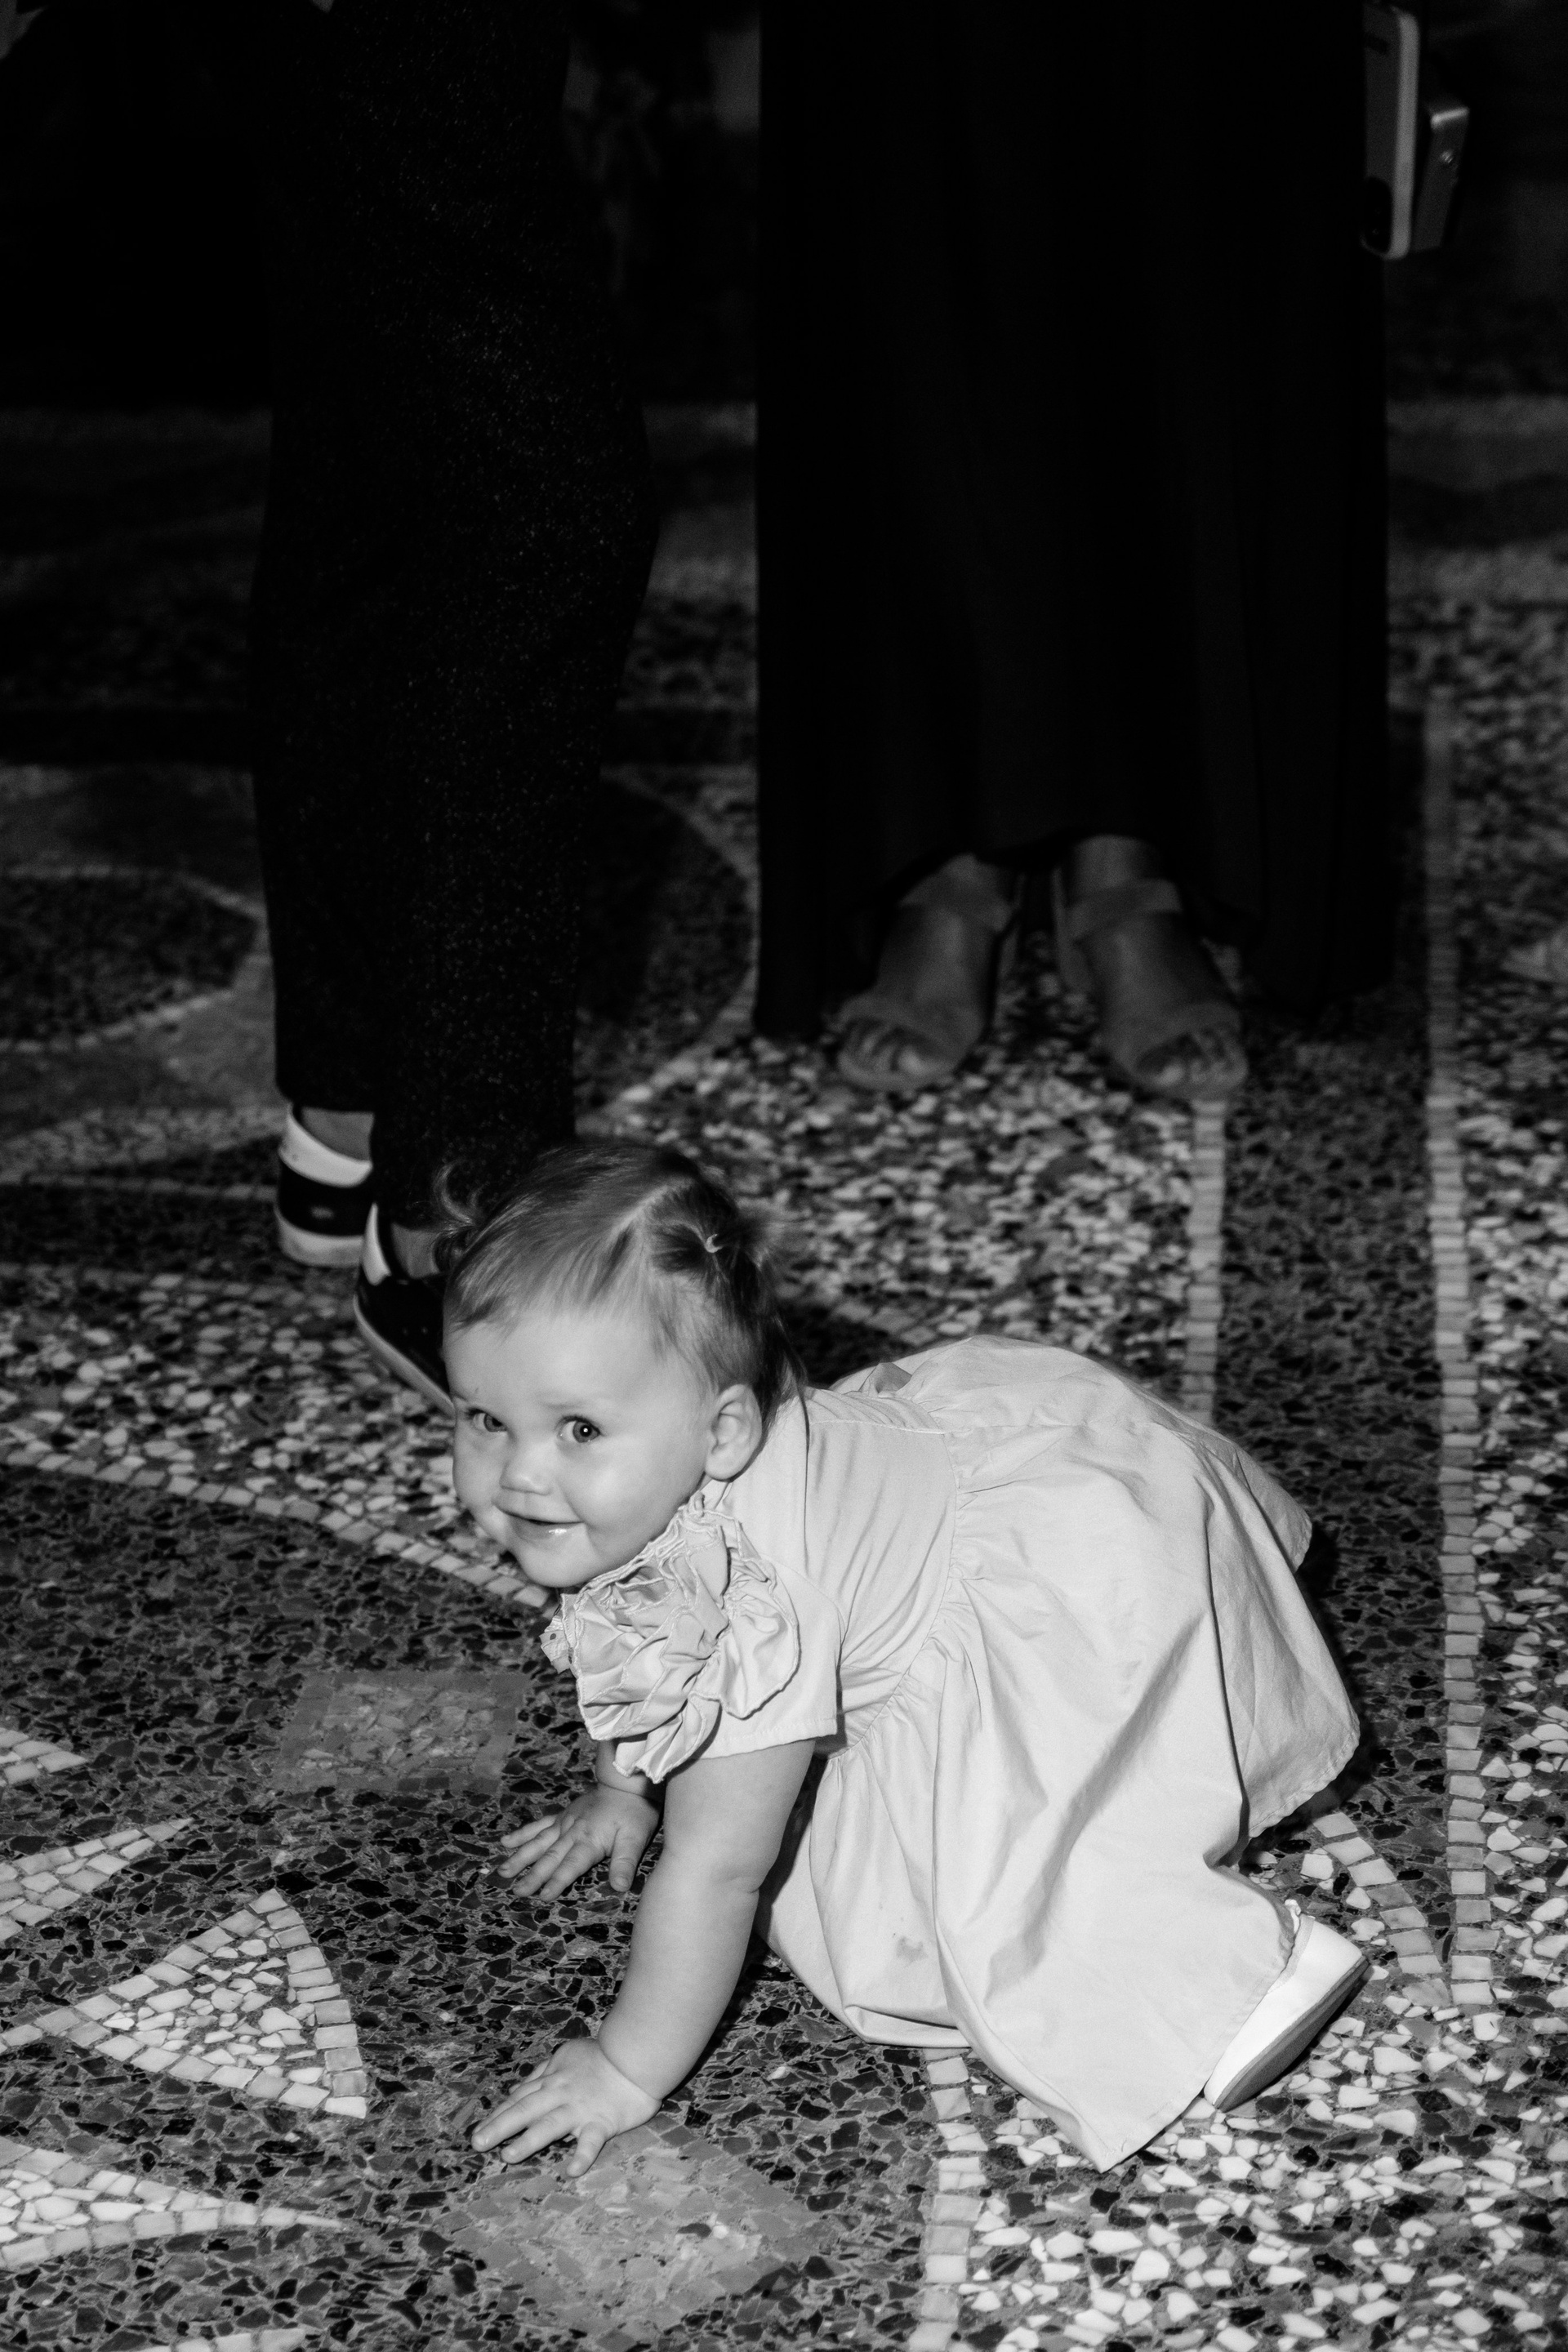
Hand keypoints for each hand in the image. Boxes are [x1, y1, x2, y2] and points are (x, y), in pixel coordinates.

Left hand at [471, 2037, 657, 2174]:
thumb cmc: (603, 2055)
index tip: (478, 2130)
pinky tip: (571, 2171)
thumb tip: (519, 2087)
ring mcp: (581, 2108)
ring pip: (550, 2124)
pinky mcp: (603, 2121)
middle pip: (525, 2109)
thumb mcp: (567, 2054)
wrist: (637, 2054)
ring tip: (508, 2156)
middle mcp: (561, 2094)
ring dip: (528, 2140)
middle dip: (499, 2126)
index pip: (520, 2097)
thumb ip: (545, 2072)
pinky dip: (582, 2155)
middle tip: (477, 2143)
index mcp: (553, 2079)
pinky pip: (591, 2141)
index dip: (498, 2114)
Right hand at [499, 1785, 658, 1898]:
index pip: (570, 1865)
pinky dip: (522, 1834)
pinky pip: (539, 1825)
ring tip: (502, 1871)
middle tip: (515, 1891)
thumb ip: (625, 1863)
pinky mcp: (562, 1815)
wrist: (626, 1782)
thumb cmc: (634, 1813)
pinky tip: (505, 1841)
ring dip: (520, 1857)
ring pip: (538, 1842)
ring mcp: (564, 1822)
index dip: (557, 1881)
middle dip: (532, 1875)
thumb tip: (620, 1888)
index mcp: (589, 1841)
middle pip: (549, 1857)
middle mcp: (572, 1832)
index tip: (542, 1896)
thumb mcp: (635, 1839)